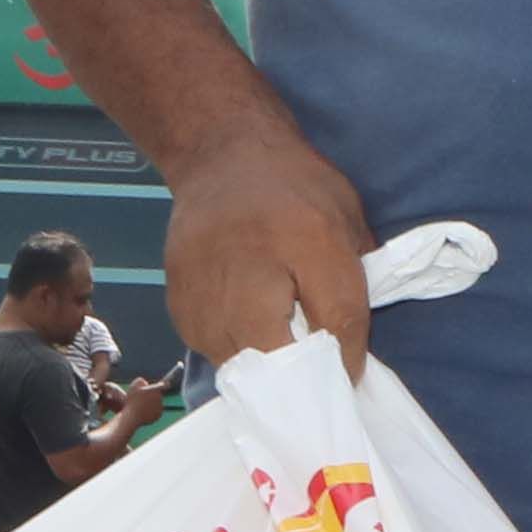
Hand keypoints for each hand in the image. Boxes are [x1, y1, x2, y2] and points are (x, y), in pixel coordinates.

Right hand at [161, 132, 377, 372]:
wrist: (221, 155)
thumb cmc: (295, 190)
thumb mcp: (346, 224)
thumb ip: (353, 288)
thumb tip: (350, 359)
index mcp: (307, 237)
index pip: (336, 319)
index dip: (347, 356)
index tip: (351, 375)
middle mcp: (249, 265)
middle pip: (276, 353)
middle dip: (299, 372)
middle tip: (314, 371)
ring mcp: (204, 287)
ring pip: (240, 362)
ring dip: (264, 367)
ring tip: (279, 348)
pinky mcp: (178, 302)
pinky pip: (212, 349)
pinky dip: (235, 351)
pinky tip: (248, 331)